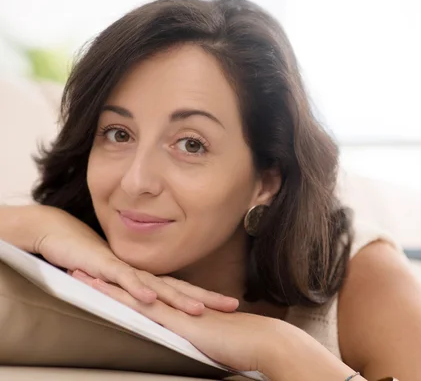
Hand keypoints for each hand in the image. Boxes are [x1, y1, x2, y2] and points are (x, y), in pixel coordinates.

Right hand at [20, 205, 238, 313]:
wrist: (62, 234)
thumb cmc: (91, 259)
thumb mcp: (118, 279)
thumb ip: (136, 290)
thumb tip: (155, 305)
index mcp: (148, 276)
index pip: (183, 289)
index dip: (207, 297)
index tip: (232, 305)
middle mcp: (142, 272)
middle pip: (179, 288)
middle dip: (207, 298)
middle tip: (233, 306)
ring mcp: (126, 269)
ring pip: (157, 286)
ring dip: (178, 298)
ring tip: (200, 309)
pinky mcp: (105, 267)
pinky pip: (123, 280)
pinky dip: (137, 289)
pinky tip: (150, 299)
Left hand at [72, 270, 296, 374]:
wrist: (261, 341)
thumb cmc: (244, 346)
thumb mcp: (216, 342)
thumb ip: (203, 338)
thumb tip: (198, 341)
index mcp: (183, 312)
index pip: (150, 298)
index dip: (127, 288)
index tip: (108, 281)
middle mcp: (175, 306)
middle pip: (136, 288)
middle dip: (110, 279)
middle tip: (83, 267)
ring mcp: (174, 309)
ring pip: (131, 291)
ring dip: (104, 282)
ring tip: (78, 272)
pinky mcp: (174, 318)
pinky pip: (138, 304)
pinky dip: (116, 294)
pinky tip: (97, 288)